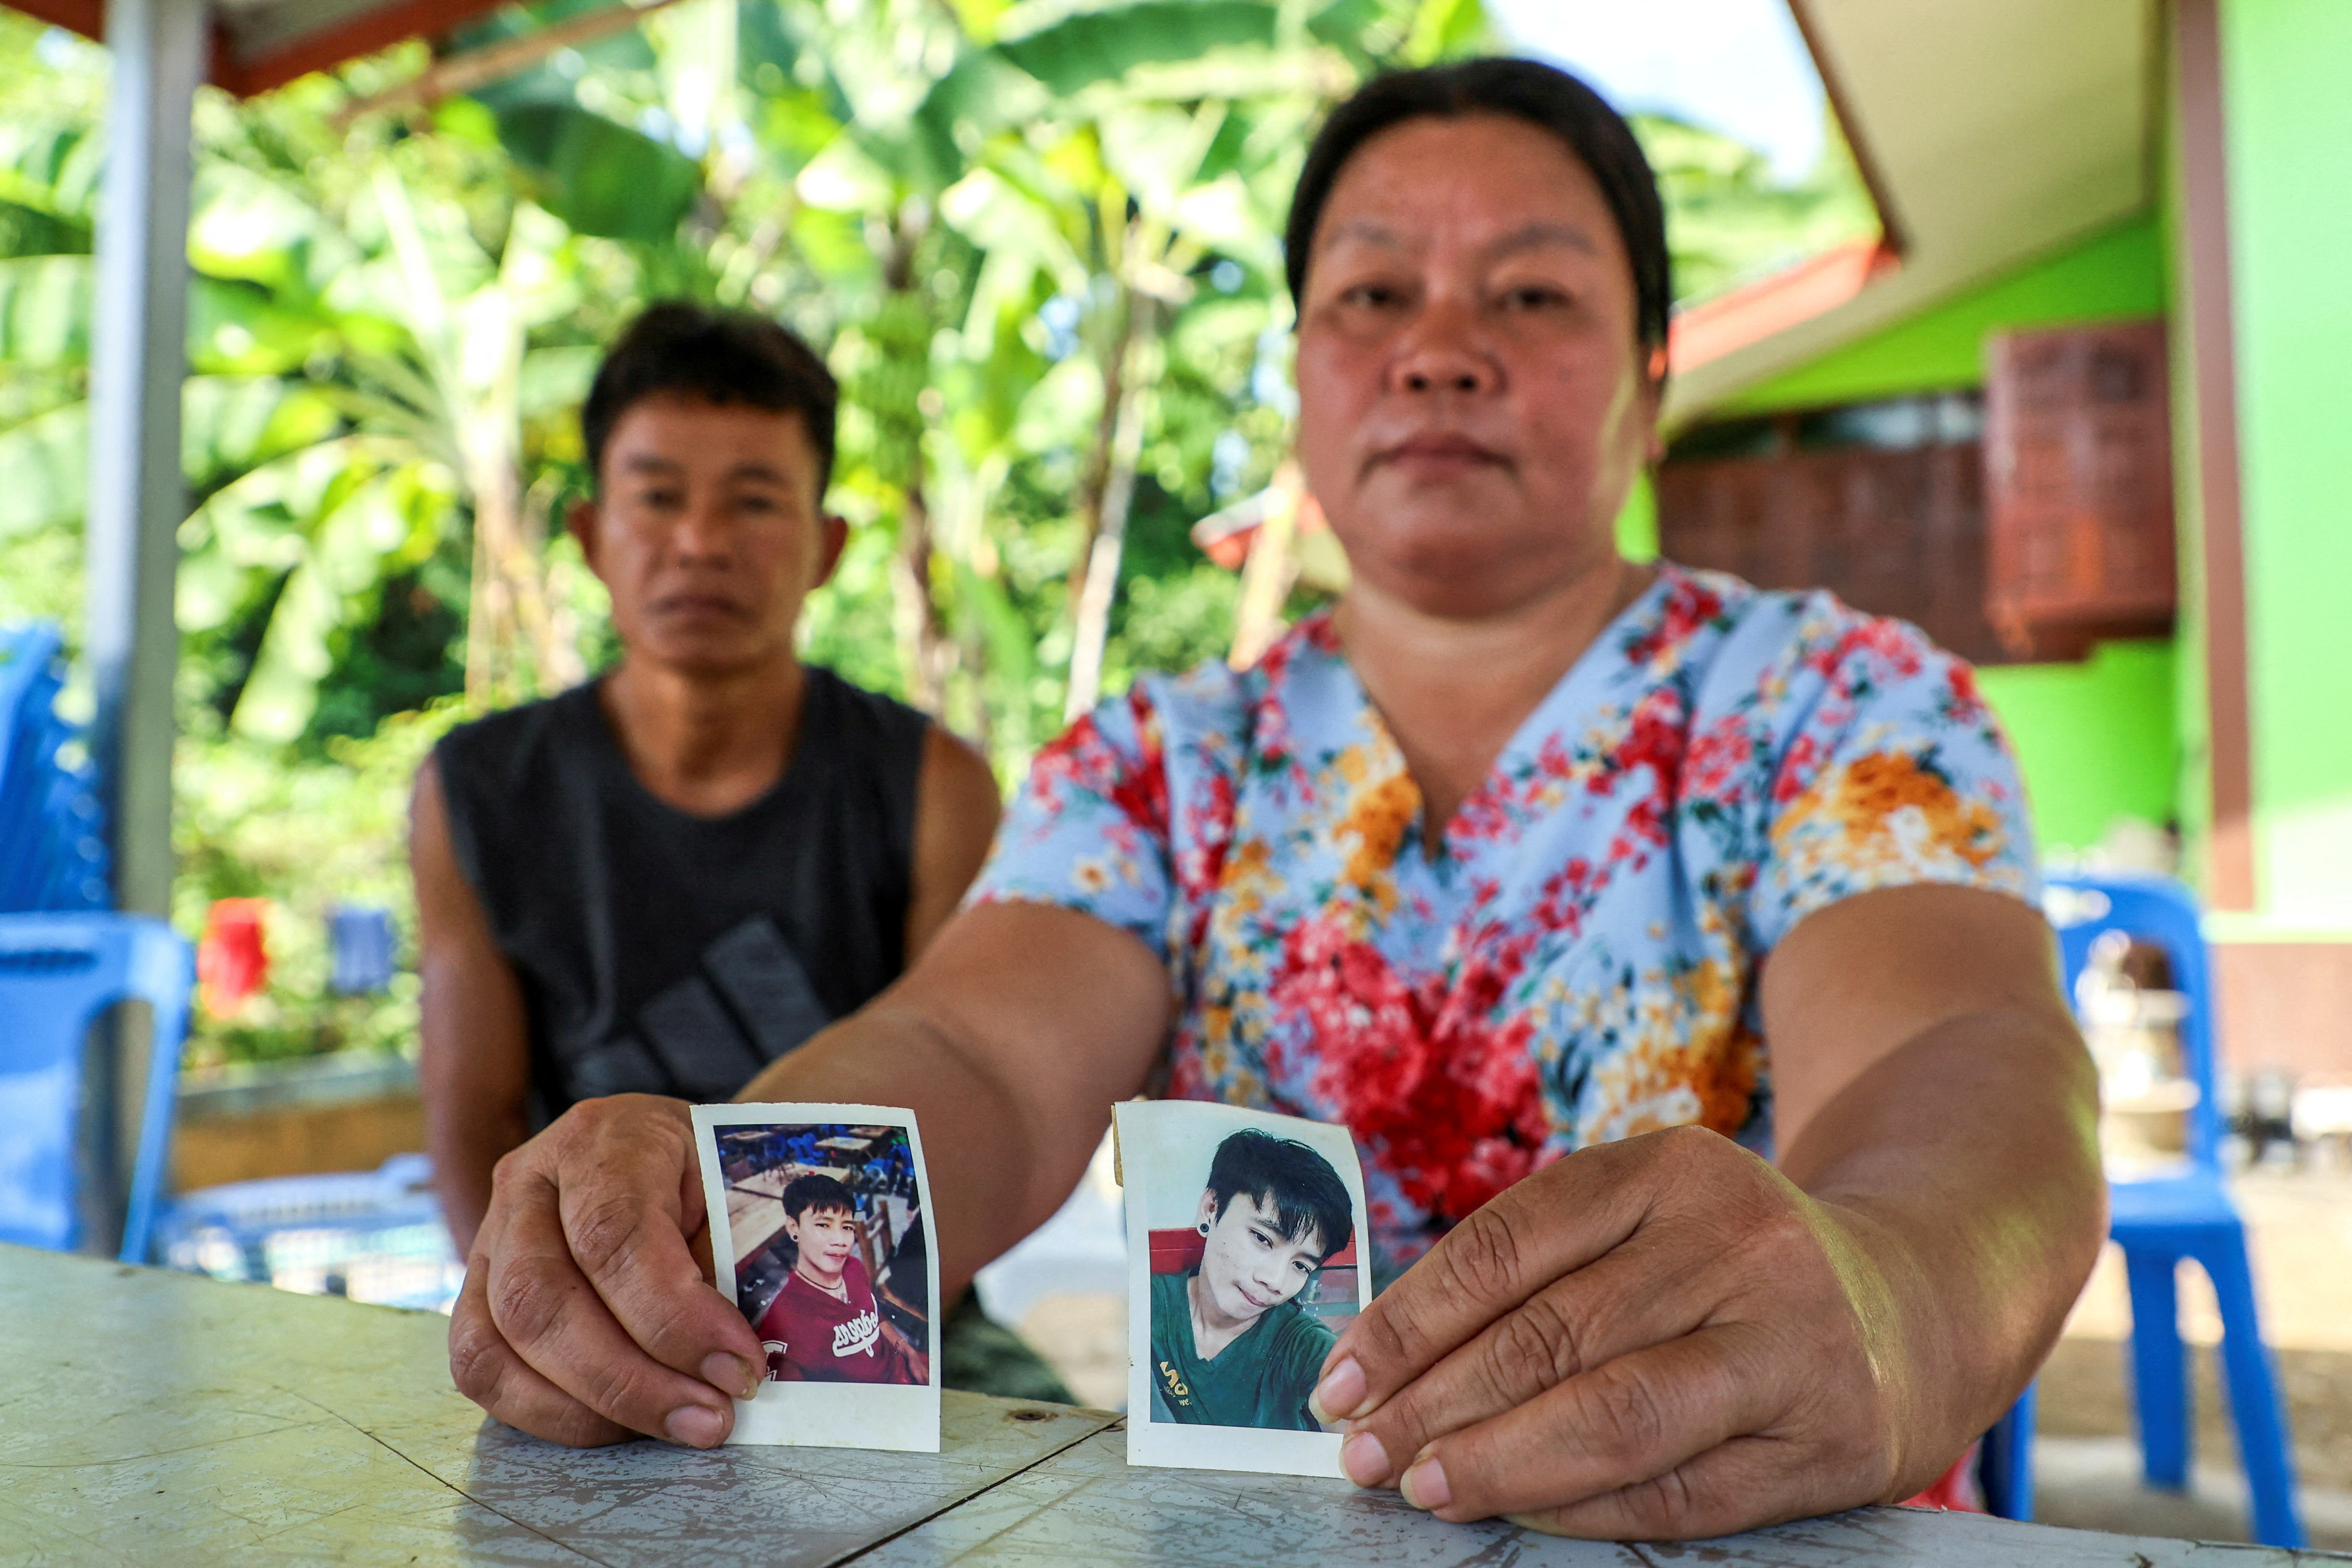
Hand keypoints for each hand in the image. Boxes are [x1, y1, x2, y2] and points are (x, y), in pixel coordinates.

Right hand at [447, 1094, 765, 1446]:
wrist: (665, 1149)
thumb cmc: (705, 1172)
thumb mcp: (732, 1190)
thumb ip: (728, 1265)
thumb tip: (728, 1363)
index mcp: (602, 1138)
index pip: (614, 1235)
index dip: (674, 1317)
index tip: (739, 1367)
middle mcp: (529, 1182)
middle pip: (543, 1298)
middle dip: (633, 1380)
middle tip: (712, 1417)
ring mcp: (488, 1237)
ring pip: (500, 1343)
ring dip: (592, 1407)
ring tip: (675, 1425)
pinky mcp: (475, 1293)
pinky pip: (483, 1369)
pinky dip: (550, 1413)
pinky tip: (619, 1424)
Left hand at [1308, 1126, 1960, 1539]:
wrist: (1913, 1303)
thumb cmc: (1730, 1269)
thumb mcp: (1646, 1222)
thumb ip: (1540, 1272)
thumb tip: (1385, 1361)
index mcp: (1672, 1170)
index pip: (1507, 1247)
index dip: (1410, 1321)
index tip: (1340, 1380)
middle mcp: (1738, 1243)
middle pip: (1550, 1335)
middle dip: (1435, 1402)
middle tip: (1359, 1450)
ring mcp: (1790, 1340)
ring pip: (1612, 1416)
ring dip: (1497, 1461)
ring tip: (1418, 1485)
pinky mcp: (1830, 1437)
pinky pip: (1679, 1490)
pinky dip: (1581, 1506)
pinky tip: (1515, 1510)